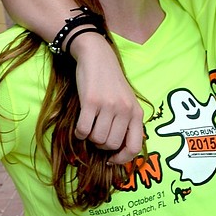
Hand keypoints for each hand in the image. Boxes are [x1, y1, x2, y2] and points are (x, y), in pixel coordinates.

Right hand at [73, 36, 143, 162]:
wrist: (97, 57)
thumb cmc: (111, 83)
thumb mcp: (127, 102)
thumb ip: (127, 123)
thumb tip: (119, 151)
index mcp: (136, 113)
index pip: (134, 147)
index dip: (122, 159)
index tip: (111, 159)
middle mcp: (124, 110)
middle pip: (111, 145)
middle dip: (101, 145)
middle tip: (97, 133)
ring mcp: (108, 106)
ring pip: (97, 139)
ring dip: (90, 138)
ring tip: (89, 126)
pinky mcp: (91, 101)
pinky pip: (83, 130)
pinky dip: (79, 133)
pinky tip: (80, 126)